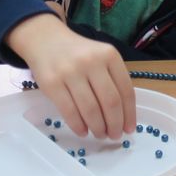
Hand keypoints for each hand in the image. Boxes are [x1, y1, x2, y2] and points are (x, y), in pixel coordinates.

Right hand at [7, 13, 136, 139]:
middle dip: (115, 124)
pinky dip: (79, 126)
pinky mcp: (51, 83)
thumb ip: (112, 79)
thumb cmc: (78, 53)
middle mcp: (91, 62)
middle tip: (114, 136)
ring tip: (100, 134)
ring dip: (98, 128)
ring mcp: (70, 72)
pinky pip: (69, 111)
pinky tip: (83, 131)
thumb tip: (124, 116)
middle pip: (110, 102)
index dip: (129, 114)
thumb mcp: (100, 57)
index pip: (126, 90)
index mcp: (109, 55)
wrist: (45, 40)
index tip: (129, 128)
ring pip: (91, 109)